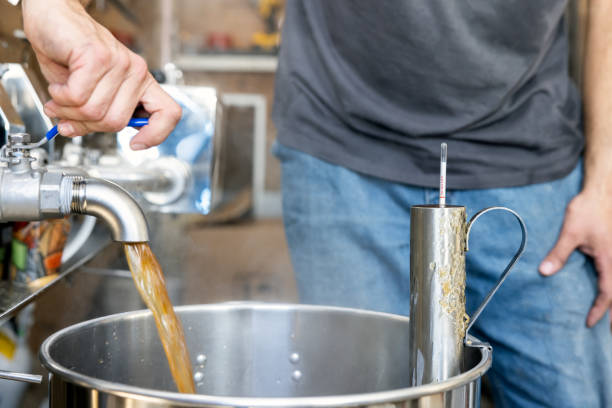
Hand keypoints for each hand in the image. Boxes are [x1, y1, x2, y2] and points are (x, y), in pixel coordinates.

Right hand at [22, 0, 180, 148]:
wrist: (53, 17)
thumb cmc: (70, 53)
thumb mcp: (87, 91)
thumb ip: (93, 114)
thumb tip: (78, 132)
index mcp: (141, 83)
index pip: (169, 113)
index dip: (157, 134)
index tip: (136, 144)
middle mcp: (136, 72)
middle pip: (116, 123)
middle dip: (85, 123)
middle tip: (67, 113)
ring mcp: (120, 63)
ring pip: (94, 111)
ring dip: (67, 109)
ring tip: (60, 96)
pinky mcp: (98, 56)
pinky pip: (77, 96)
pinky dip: (60, 96)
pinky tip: (59, 85)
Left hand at [539, 190, 611, 326]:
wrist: (602, 191)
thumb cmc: (587, 210)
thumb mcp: (570, 233)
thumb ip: (558, 254)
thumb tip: (544, 272)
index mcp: (610, 259)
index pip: (607, 293)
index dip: (599, 310)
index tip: (588, 323)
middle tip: (610, 332)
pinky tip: (607, 291)